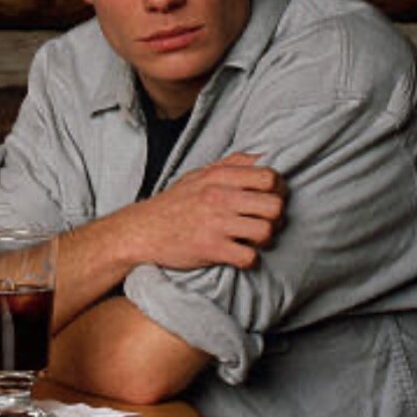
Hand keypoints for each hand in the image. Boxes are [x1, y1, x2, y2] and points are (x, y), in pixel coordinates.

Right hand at [132, 152, 286, 270]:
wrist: (140, 231)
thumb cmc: (172, 204)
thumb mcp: (198, 175)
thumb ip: (231, 164)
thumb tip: (263, 156)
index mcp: (219, 177)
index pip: (270, 177)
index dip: (276, 190)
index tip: (266, 199)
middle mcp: (219, 198)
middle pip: (275, 205)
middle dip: (275, 217)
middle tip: (263, 222)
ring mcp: (215, 224)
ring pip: (266, 231)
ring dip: (264, 239)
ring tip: (251, 239)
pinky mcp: (210, 248)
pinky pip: (248, 257)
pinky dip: (248, 259)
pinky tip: (238, 254)